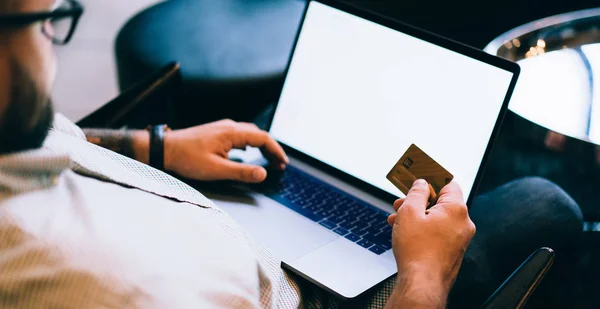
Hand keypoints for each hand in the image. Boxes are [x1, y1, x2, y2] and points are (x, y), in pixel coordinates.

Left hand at [163, 120, 288, 182]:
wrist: (165, 149)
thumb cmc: (186, 158)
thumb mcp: (216, 170)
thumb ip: (242, 172)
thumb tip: (263, 174)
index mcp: (232, 133)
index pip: (263, 138)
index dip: (276, 151)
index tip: (283, 163)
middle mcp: (229, 126)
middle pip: (259, 134)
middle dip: (272, 149)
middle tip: (280, 164)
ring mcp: (223, 128)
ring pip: (250, 134)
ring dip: (262, 146)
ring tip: (269, 160)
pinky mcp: (217, 132)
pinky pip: (241, 135)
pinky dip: (251, 144)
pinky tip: (250, 153)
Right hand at [385, 180, 474, 307]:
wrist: (422, 283)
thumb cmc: (417, 250)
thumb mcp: (409, 213)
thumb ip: (415, 193)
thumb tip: (421, 184)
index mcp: (456, 209)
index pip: (448, 183)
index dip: (431, 179)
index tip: (417, 179)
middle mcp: (463, 223)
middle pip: (441, 202)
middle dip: (418, 201)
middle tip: (401, 203)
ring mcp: (459, 239)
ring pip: (437, 218)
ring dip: (417, 216)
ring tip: (397, 220)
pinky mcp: (453, 251)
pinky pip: (438, 232)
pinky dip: (423, 229)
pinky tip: (405, 233)